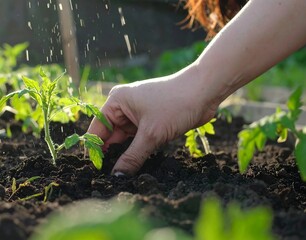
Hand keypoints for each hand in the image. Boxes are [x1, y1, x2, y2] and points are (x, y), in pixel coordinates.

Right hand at [87, 65, 218, 175]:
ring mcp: (138, 114)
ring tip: (123, 174)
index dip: (95, 150)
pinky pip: (139, 139)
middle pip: (111, 136)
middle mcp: (124, 107)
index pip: (97, 129)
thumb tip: (117, 177)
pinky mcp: (150, 122)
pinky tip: (137, 165)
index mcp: (116, 102)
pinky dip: (139, 150)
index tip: (95, 171)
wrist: (204, 93)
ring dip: (127, 154)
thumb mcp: (151, 134)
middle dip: (112, 154)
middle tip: (110, 177)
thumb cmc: (175, 104)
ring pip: (126, 139)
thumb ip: (132, 157)